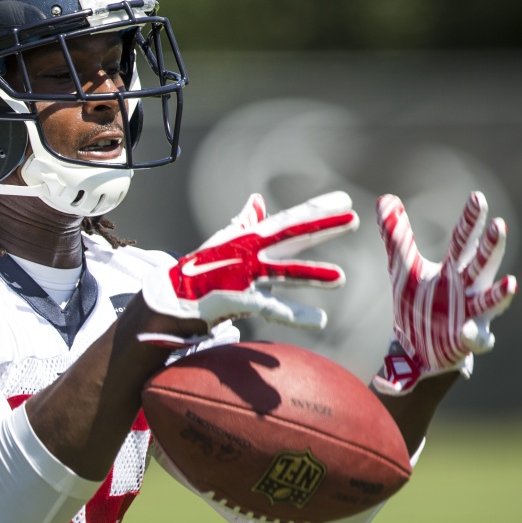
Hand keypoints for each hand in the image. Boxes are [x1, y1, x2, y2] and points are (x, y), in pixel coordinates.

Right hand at [141, 192, 357, 340]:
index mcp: (250, 240)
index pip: (289, 221)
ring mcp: (242, 276)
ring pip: (283, 274)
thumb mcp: (224, 243)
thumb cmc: (198, 271)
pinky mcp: (236, 299)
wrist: (169, 296)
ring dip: (312, 275)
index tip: (343, 200)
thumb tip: (255, 201)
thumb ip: (244, 223)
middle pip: (290, 237)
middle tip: (352, 218)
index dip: (316, 210)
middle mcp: (249, 253)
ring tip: (341, 278)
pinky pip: (270, 309)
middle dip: (321, 226)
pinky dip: (294, 316)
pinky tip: (318, 322)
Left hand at [373, 191, 517, 395]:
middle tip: (499, 225)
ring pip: (490, 300)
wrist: (416, 344)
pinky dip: (474, 335)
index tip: (476, 197)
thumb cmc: (418, 300)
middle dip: (491, 247)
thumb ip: (396, 236)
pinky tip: (468, 332)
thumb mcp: (402, 267)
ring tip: (510, 284)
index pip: (463, 240)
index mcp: (454, 268)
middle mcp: (468, 287)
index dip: (470, 220)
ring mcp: (471, 313)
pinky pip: (476, 338)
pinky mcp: (466, 339)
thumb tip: (386, 199)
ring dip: (500, 293)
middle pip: (482, 264)